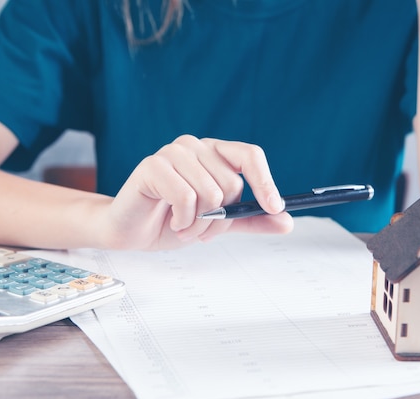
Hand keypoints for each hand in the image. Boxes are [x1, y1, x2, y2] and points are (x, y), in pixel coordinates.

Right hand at [103, 135, 293, 249]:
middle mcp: (196, 147)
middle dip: (221, 219)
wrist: (132, 231)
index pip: (250, 156)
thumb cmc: (173, 220)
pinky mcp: (153, 166)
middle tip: (203, 231)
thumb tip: (287, 221)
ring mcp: (173, 153)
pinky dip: (183, 221)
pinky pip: (186, 198)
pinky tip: (172, 223)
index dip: (266, 182)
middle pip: (232, 184)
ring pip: (211, 194)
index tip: (275, 208)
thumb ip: (251, 219)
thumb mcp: (219, 223)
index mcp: (214, 154)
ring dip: (200, 225)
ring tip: (185, 228)